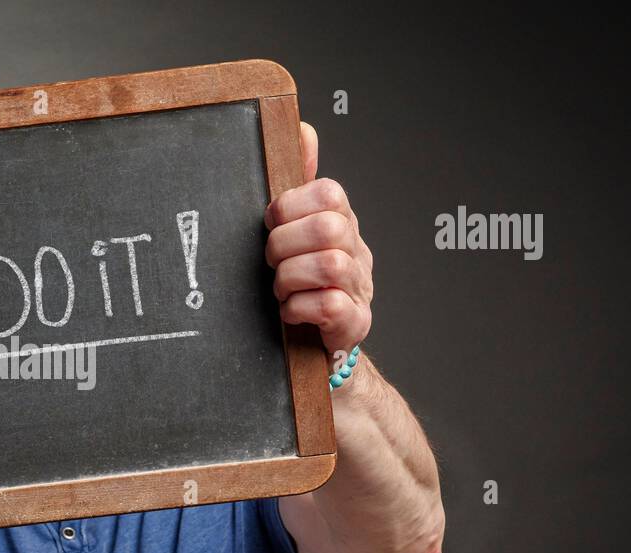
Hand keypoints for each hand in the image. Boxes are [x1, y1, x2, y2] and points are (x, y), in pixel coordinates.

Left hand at [264, 122, 372, 356]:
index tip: (270, 225)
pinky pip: (329, 305)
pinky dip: (299, 308)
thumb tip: (303, 129)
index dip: (289, 206)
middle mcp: (357, 251)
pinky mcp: (354, 322)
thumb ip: (298, 185)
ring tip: (280, 290)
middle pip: (328, 228)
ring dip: (289, 278)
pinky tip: (290, 311)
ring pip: (329, 265)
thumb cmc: (301, 283)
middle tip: (270, 262)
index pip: (329, 193)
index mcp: (342, 222)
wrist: (319, 345)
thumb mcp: (295, 232)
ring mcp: (360, 287)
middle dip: (284, 244)